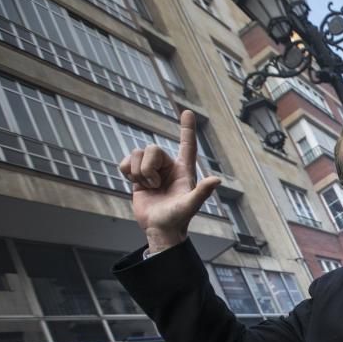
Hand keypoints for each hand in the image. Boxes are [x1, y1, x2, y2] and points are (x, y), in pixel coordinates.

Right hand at [118, 110, 220, 253]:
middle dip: (148, 168)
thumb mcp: (190, 206)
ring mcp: (152, 170)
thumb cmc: (177, 219)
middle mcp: (168, 167)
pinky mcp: (138, 176)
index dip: (187, 129)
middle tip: (156, 186)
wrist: (159, 229)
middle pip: (152, 149)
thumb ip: (202, 192)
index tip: (187, 112)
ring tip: (148, 188)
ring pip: (137, 154)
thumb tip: (217, 180)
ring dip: (138, 172)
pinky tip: (136, 184)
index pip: (187, 145)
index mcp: (184, 170)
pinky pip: (126, 162)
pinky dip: (127, 172)